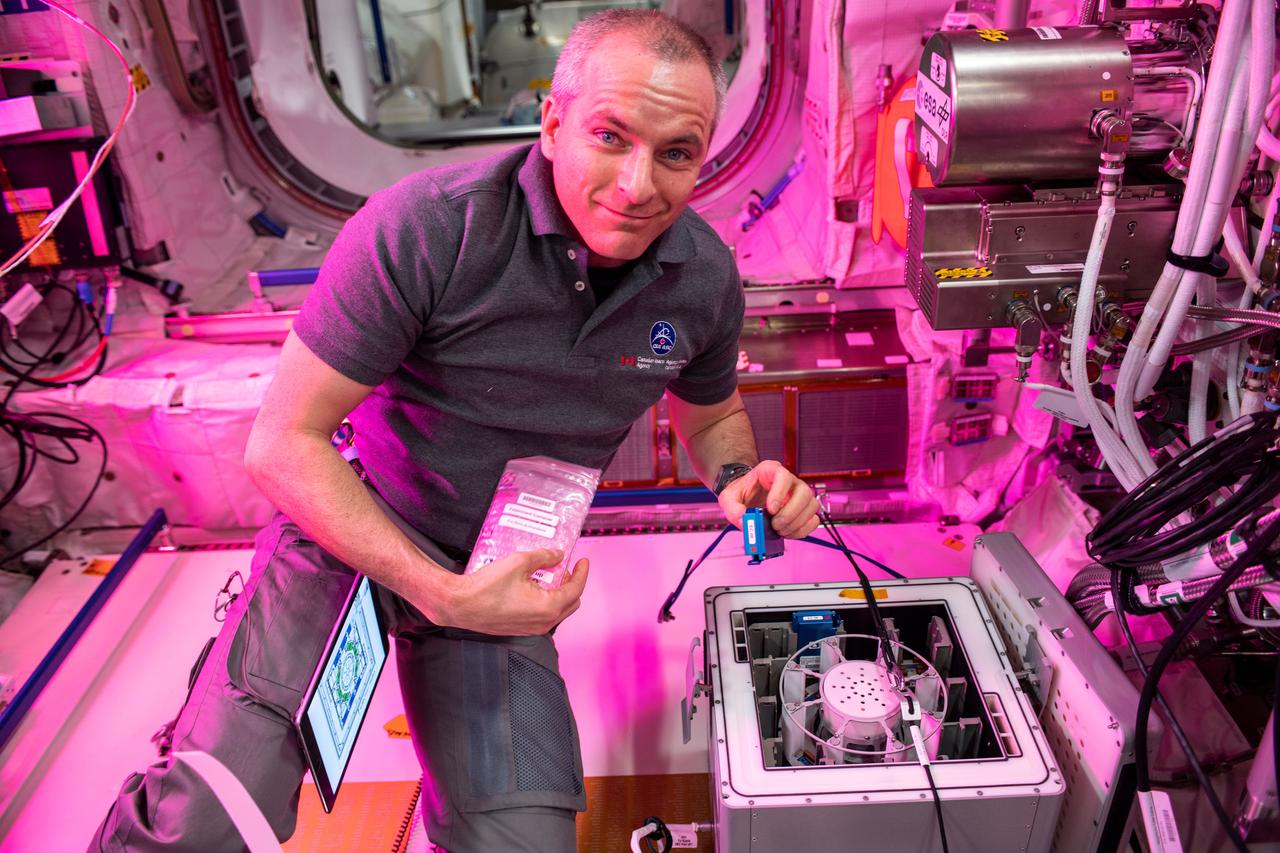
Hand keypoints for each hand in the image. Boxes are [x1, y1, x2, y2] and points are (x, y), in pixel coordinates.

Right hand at [417, 549, 590, 635]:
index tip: (583, 561)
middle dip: (572, 583)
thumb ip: (543, 557)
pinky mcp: (521, 629)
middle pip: (571, 603)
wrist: (460, 605)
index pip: (575, 589)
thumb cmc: (485, 587)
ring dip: (559, 593)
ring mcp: (532, 629)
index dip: (582, 573)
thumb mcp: (519, 562)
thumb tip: (557, 555)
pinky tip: (535, 586)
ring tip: (550, 574)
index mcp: (547, 607)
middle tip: (566, 567)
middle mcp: (543, 623)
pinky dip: (546, 601)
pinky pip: (543, 616)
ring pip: (557, 611)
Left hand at [717, 459, 820, 538]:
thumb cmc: (742, 493)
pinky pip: (813, 520)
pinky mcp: (804, 509)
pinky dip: (803, 530)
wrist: (748, 497)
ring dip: (797, 523)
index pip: (783, 476)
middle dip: (790, 513)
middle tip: (775, 525)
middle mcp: (789, 481)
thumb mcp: (729, 498)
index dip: (780, 493)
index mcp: (770, 471)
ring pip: (811, 505)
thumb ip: (733, 508)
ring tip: (779, 530)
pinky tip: (788, 533)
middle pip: (803, 491)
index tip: (770, 509)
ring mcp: (799, 495)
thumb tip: (743, 521)